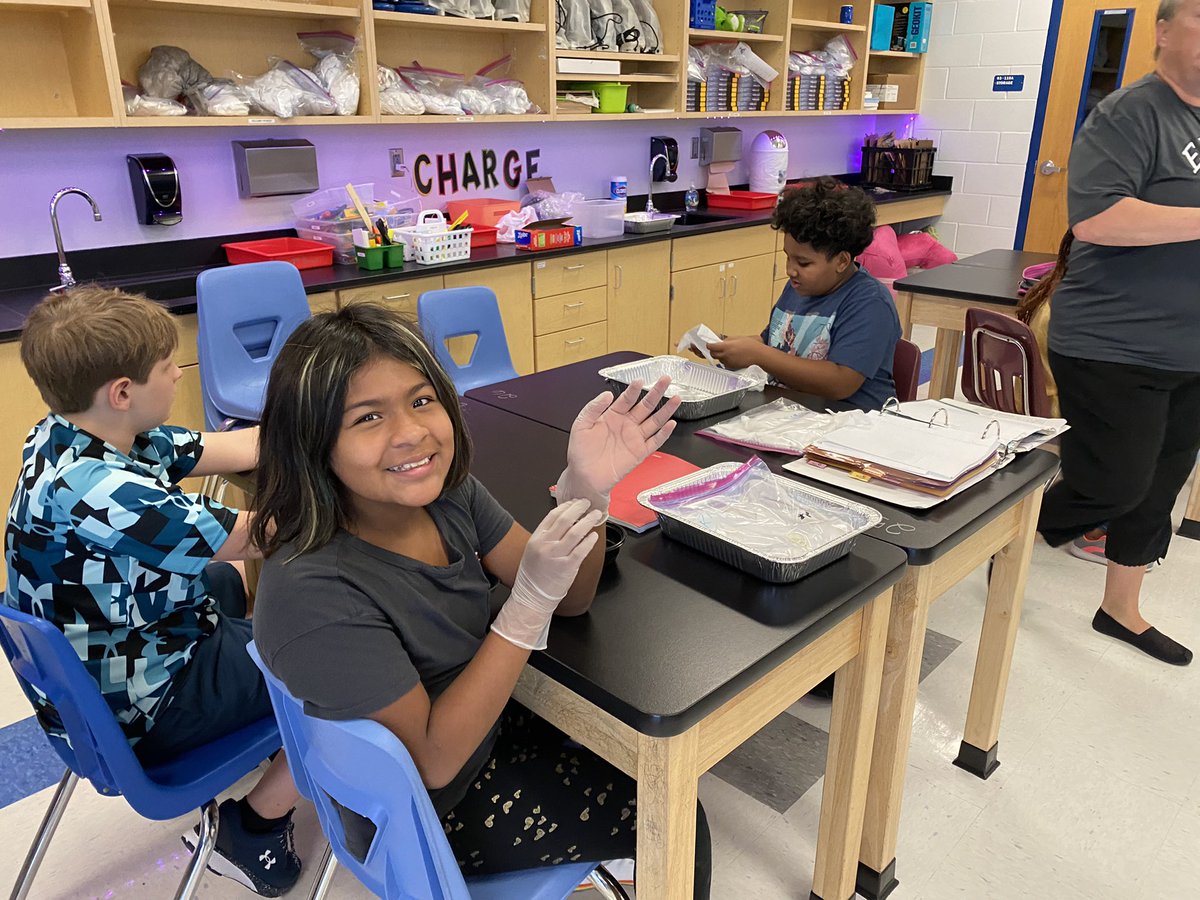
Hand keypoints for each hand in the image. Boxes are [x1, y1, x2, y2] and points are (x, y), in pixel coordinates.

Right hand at [490, 500, 604, 649]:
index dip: (566, 506)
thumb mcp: (534, 550)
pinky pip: (582, 550)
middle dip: (579, 509)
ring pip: (576, 532)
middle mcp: (546, 544)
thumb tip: (565, 522)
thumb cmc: (533, 574)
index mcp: (537, 538)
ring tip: (595, 515)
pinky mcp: (567, 567)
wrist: (532, 596)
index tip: (575, 502)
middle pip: (565, 520)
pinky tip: (594, 536)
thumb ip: (547, 536)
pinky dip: (589, 541)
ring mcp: (557, 555)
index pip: (553, 515)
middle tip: (587, 504)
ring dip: (588, 521)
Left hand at [556, 376, 681, 518]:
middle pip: (645, 406)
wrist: (584, 477)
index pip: (626, 399)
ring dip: (666, 410)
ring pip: (654, 421)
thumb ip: (593, 408)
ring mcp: (634, 438)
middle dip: (656, 392)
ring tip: (676, 398)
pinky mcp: (640, 452)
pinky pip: (655, 441)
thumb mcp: (581, 425)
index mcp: (612, 416)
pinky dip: (664, 433)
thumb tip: (607, 394)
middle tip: (665, 380)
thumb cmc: (581, 453)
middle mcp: (626, 425)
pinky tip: (671, 423)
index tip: (640, 381)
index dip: (634, 390)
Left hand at [708, 336, 764, 369]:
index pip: (711, 347)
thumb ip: (727, 340)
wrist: (759, 356)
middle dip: (713, 351)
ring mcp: (728, 362)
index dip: (709, 345)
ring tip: (729, 352)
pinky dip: (726, 360)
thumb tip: (721, 342)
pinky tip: (733, 356)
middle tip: (716, 348)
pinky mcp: (732, 367)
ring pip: (719, 359)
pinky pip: (725, 363)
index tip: (709, 344)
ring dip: (720, 356)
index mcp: (726, 347)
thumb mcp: (738, 338)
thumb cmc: (751, 346)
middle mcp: (726, 355)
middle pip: (713, 354)